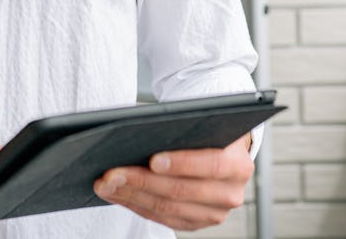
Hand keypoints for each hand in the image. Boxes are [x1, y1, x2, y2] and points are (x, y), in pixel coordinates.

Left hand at [93, 135, 253, 230]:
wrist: (222, 152)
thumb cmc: (207, 132)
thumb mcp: (204, 123)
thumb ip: (184, 127)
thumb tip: (140, 131)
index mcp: (238, 165)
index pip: (211, 165)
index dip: (181, 163)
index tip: (152, 159)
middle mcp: (230, 194)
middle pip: (182, 191)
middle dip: (142, 181)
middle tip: (113, 172)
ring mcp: (213, 213)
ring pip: (167, 208)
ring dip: (131, 195)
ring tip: (106, 183)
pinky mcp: (195, 223)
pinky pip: (161, 218)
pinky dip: (135, 205)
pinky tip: (116, 193)